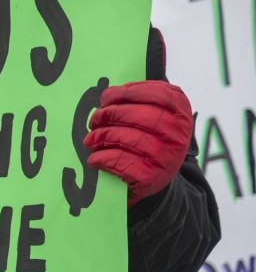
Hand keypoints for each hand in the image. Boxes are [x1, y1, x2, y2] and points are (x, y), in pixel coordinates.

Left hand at [84, 81, 192, 205]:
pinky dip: (102, 158)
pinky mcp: (153, 176)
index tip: (107, 97)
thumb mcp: (153, 115)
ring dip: (101, 137)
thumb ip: (138, 99)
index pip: (157, 94)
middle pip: (139, 116)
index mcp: (181, 111)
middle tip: (94, 120)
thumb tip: (107, 92)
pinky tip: (94, 158)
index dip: (127, 93)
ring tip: (90, 140)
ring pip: (127, 138)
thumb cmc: (148, 138)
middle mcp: (179, 133)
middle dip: (109, 115)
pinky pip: (121, 161)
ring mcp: (168, 156)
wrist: (157, 178)